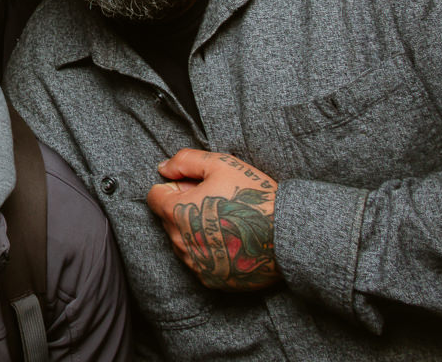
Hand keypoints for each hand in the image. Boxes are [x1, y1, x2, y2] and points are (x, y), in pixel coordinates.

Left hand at [146, 148, 280, 291]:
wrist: (287, 236)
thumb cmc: (252, 197)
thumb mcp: (220, 165)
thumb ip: (185, 161)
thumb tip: (163, 167)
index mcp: (176, 212)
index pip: (155, 197)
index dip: (174, 188)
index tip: (195, 188)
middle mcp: (179, 242)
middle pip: (168, 219)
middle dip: (184, 208)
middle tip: (215, 202)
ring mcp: (194, 264)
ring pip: (182, 241)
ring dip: (194, 230)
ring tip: (225, 222)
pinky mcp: (210, 280)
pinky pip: (199, 262)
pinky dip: (209, 251)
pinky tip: (230, 241)